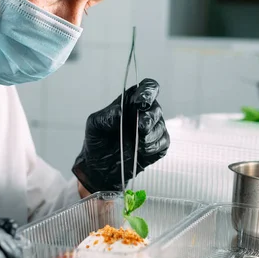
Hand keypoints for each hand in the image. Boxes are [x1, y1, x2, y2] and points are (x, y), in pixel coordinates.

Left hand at [73, 78, 169, 193]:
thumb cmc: (97, 142)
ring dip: (149, 136)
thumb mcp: (94, 125)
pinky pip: (163, 142)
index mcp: (130, 102)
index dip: (148, 92)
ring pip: (161, 126)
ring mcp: (152, 129)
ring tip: (135, 145)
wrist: (100, 169)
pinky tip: (141, 151)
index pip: (148, 87)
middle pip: (156, 108)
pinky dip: (153, 147)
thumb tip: (120, 112)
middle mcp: (144, 113)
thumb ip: (107, 116)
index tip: (141, 103)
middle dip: (148, 118)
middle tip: (139, 128)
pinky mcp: (157, 145)